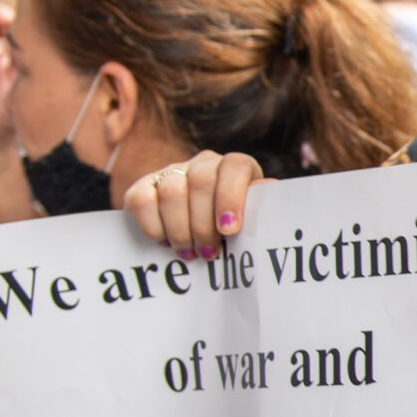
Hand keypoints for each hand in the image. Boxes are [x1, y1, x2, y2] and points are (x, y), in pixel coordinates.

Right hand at [122, 152, 265, 255]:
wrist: (195, 230)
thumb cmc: (232, 229)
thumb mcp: (252, 221)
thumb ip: (261, 213)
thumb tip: (275, 210)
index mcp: (236, 167)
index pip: (235, 167)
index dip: (230, 197)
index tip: (229, 229)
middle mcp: (204, 164)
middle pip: (201, 181)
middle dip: (204, 224)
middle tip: (208, 253)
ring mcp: (173, 172)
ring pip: (171, 191)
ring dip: (180, 229)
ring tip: (189, 252)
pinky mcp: (144, 185)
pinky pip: (141, 200)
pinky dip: (153, 226)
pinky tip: (165, 241)